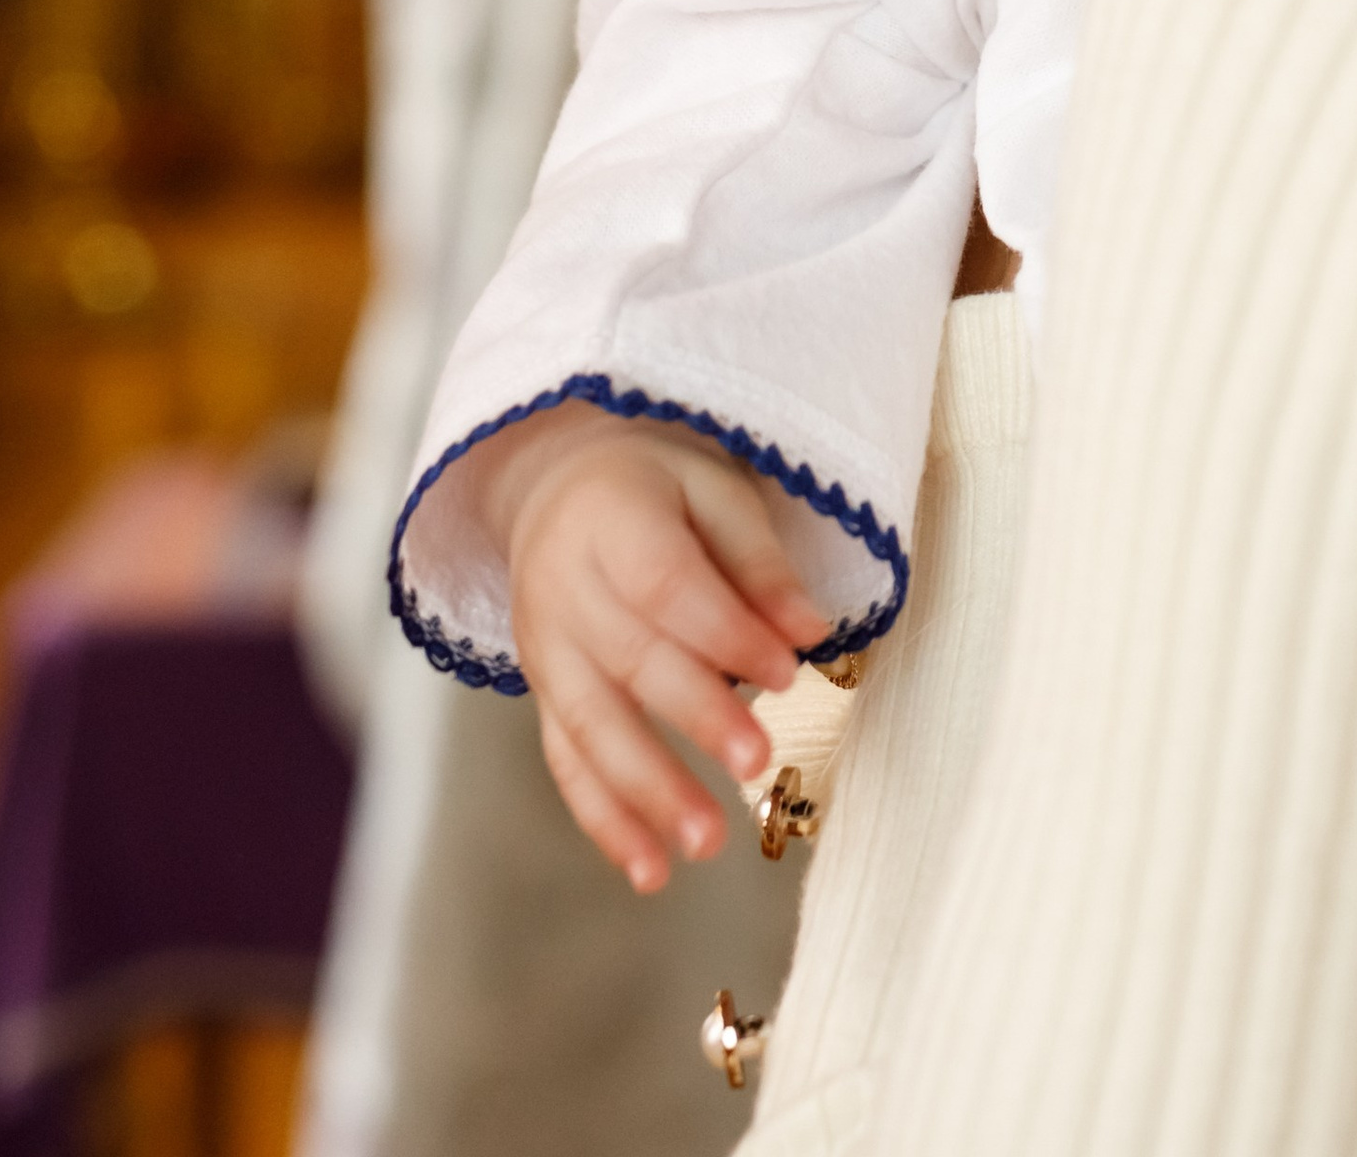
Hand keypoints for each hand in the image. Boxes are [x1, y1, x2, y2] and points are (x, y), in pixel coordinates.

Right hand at [476, 399, 830, 890]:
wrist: (558, 486)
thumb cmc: (658, 487)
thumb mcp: (715, 489)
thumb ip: (760, 563)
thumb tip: (812, 632)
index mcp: (611, 518)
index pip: (667, 584)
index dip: (726, 632)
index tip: (787, 672)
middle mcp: (563, 588)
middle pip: (631, 660)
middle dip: (697, 717)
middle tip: (759, 764)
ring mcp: (544, 648)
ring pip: (591, 727)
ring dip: (649, 792)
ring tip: (709, 844)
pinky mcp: (543, 695)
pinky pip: (566, 763)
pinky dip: (605, 820)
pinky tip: (650, 871)